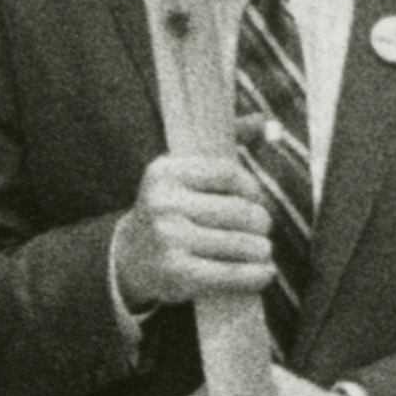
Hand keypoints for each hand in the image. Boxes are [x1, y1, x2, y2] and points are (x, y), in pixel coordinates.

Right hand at [111, 153, 272, 311]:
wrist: (131, 257)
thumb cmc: (171, 208)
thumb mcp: (185, 172)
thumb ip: (224, 142)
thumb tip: (263, 120)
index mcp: (165, 172)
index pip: (228, 173)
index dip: (252, 187)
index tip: (256, 199)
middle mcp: (163, 203)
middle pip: (239, 211)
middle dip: (260, 222)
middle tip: (262, 230)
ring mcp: (168, 239)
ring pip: (240, 243)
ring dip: (261, 250)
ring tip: (262, 251)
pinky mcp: (176, 273)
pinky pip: (231, 274)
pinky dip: (255, 275)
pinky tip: (264, 273)